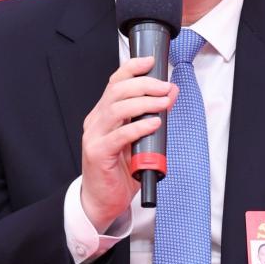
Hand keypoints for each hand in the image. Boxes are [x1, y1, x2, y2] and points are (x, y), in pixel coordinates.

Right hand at [80, 55, 177, 231]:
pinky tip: (153, 124)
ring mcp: (94, 137)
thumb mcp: (139, 141)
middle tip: (165, 86)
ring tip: (163, 102)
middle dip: (143, 84)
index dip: (131, 68)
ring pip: (116, 109)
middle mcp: (96, 122)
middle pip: (116, 91)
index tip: (151, 62)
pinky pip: (119, 136)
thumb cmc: (119, 172)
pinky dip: (138, 127)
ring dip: (143, 103)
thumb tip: (170, 95)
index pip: (114, 82)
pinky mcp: (98, 154)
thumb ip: (151, 118)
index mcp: (103, 115)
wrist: (102, 201)